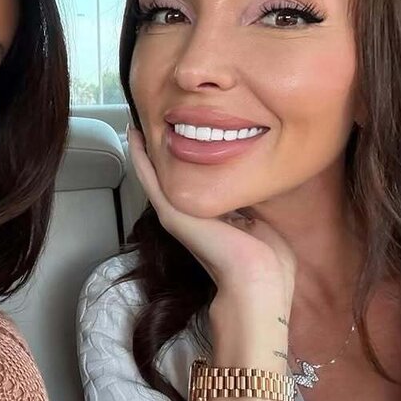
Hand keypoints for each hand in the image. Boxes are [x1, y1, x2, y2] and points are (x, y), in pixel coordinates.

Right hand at [127, 126, 295, 317]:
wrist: (256, 278)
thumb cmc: (266, 259)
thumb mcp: (259, 218)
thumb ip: (249, 202)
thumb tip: (252, 184)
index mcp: (207, 217)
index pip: (190, 183)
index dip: (182, 160)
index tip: (179, 135)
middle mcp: (187, 215)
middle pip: (166, 177)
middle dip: (159, 150)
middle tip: (148, 122)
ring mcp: (174, 214)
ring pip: (152, 174)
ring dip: (143, 149)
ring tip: (136, 123)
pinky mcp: (169, 212)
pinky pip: (149, 178)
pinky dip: (140, 156)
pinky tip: (133, 135)